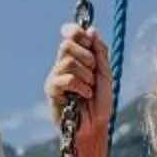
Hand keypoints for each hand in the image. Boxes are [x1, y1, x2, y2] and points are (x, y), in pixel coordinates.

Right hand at [46, 23, 111, 142]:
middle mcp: (62, 65)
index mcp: (75, 58)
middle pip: (66, 44)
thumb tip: (91, 29)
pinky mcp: (51, 91)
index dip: (75, 31)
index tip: (86, 38)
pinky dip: (81, 86)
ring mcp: (55, 77)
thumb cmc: (99, 103)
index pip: (69, 35)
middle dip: (86, 56)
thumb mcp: (104, 74)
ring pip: (69, 61)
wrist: (95, 127)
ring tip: (90, 88)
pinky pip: (67, 79)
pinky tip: (85, 96)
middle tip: (93, 72)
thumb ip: (99, 52)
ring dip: (86, 75)